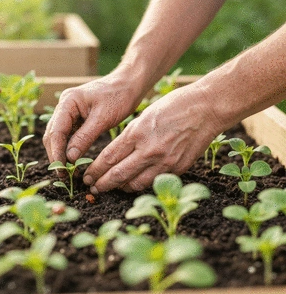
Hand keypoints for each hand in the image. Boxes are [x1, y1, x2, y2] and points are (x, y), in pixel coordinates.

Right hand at [43, 70, 141, 165]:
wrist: (129, 84)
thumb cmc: (118, 96)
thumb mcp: (102, 118)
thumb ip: (84, 137)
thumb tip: (70, 158)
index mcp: (68, 101)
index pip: (56, 131)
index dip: (56, 152)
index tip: (61, 169)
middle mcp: (64, 105)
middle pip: (53, 134)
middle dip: (56, 155)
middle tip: (63, 175)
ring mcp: (69, 111)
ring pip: (58, 136)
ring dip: (61, 153)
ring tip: (68, 171)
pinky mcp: (76, 117)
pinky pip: (68, 135)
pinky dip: (69, 148)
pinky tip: (74, 160)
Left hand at [83, 83, 222, 193]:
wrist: (207, 108)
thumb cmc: (174, 105)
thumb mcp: (144, 115)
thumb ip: (130, 135)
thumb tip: (115, 153)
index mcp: (137, 133)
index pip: (108, 158)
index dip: (95, 170)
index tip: (87, 175)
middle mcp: (149, 150)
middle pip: (118, 175)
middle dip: (102, 184)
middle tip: (92, 187)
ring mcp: (165, 161)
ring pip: (135, 184)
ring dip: (121, 188)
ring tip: (112, 187)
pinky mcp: (179, 168)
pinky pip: (155, 182)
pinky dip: (141, 184)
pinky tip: (134, 183)